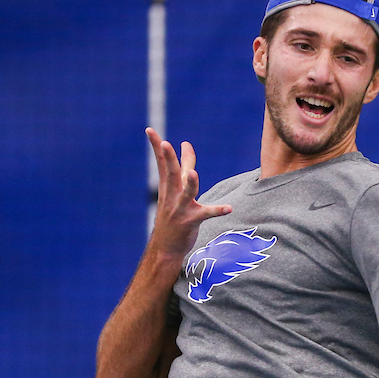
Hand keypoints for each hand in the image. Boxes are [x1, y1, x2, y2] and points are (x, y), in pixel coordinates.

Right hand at [146, 128, 231, 258]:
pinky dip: (217, 210)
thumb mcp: (176, 191)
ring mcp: (180, 209)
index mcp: (168, 187)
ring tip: (194, 173)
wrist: (165, 247)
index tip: (150, 130)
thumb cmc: (173, 216)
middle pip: (171, 174)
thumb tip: (187, 146)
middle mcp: (172, 196)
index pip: (162, 163)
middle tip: (165, 143)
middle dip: (169, 159)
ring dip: (190, 183)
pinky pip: (206, 214)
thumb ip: (184, 169)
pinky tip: (229, 208)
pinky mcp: (190, 222)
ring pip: (186, 193)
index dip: (156, 147)